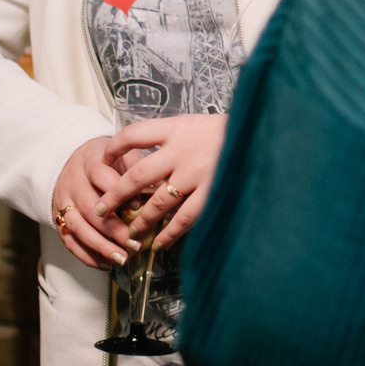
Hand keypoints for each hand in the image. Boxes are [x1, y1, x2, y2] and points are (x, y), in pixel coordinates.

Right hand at [49, 136, 140, 268]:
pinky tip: (106, 263)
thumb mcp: (122, 154)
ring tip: (123, 258)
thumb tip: (161, 187)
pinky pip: (69, 241)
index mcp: (90, 161)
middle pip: (89, 207)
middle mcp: (74, 183)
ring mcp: (64, 202)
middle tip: (135, 243)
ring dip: (101, 246)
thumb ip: (138, 167)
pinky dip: (87, 255)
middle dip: (113, 229)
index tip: (140, 206)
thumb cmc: (108, 161)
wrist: (73, 161)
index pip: (100, 174)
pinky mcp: (58, 219)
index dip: (118, 191)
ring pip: (78, 227)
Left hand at [94, 115, 227, 249]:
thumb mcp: (200, 122)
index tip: (102, 158)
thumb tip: (148, 152)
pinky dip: (169, 233)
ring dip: (141, 219)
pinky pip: (184, 218)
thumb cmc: (232, 128)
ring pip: (157, 202)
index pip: (133, 134)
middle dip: (115, 195)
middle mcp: (183, 150)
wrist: (264, 132)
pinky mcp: (212, 192)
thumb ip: (175, 137)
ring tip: (131, 232)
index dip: (113, 147)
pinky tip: (160, 243)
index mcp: (177, 127)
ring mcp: (197, 173)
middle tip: (101, 209)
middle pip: (137, 175)